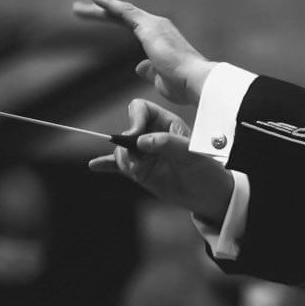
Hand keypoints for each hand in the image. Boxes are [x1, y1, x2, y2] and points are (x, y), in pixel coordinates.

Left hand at [72, 0, 216, 105]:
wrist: (195, 80)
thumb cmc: (183, 84)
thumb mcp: (161, 79)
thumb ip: (149, 70)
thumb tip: (138, 67)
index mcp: (161, 38)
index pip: (132, 27)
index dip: (114, 22)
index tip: (99, 19)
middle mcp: (158, 26)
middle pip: (124, 16)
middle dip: (102, 13)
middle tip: (80, 10)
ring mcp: (154, 24)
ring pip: (122, 11)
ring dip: (99, 9)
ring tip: (78, 8)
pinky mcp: (148, 26)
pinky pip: (125, 11)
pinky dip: (109, 4)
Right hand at [89, 98, 233, 224]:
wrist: (209, 196)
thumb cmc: (207, 171)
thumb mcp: (192, 156)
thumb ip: (168, 144)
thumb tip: (141, 141)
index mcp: (167, 123)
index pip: (141, 109)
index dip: (134, 119)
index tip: (135, 136)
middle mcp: (152, 135)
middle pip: (127, 130)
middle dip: (126, 143)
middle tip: (136, 160)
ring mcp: (145, 154)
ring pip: (121, 150)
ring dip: (123, 160)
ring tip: (137, 171)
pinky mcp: (140, 172)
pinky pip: (119, 166)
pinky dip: (107, 165)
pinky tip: (95, 166)